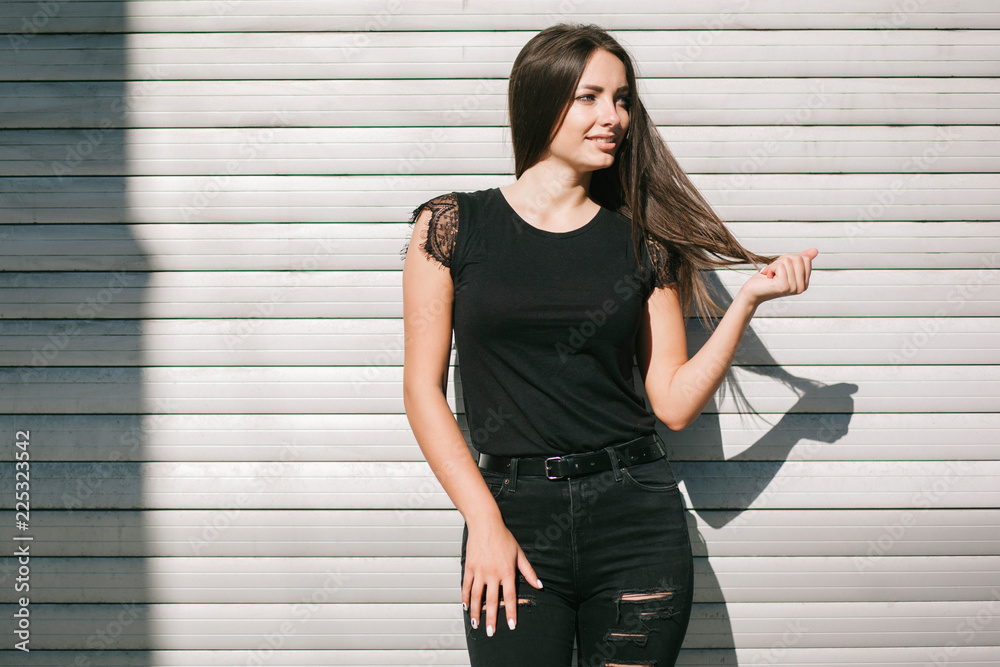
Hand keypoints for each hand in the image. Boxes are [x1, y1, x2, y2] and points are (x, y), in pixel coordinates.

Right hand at [462, 515, 541, 635]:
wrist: (485, 524)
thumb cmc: (504, 537)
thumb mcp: (519, 554)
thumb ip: (528, 571)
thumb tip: (539, 585)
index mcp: (507, 571)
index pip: (509, 596)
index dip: (510, 612)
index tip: (511, 626)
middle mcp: (493, 573)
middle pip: (491, 601)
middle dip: (491, 619)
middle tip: (490, 633)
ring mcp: (479, 571)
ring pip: (477, 596)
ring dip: (476, 612)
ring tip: (476, 624)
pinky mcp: (469, 567)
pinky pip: (466, 585)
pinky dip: (465, 597)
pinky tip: (466, 607)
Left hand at [739, 248, 817, 306]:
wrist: (752, 291)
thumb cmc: (767, 279)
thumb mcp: (785, 266)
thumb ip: (800, 259)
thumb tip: (815, 250)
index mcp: (805, 283)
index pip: (805, 259)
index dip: (790, 258)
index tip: (781, 268)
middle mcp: (802, 287)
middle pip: (797, 259)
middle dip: (782, 260)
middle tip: (774, 271)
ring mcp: (793, 288)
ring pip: (788, 261)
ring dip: (775, 265)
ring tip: (771, 274)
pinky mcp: (784, 286)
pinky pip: (780, 266)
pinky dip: (771, 268)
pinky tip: (768, 277)